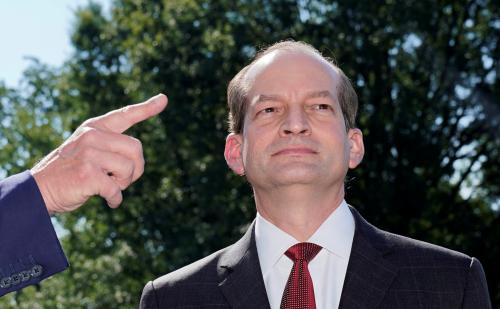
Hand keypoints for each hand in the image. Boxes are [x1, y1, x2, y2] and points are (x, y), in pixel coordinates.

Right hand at [31, 94, 167, 213]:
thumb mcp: (86, 151)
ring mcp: (89, 153)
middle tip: (121, 180)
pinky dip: (115, 199)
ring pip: (130, 168)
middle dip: (136, 169)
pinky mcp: (88, 173)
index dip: (147, 108)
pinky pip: (116, 189)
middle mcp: (92, 136)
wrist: (38, 190)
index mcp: (94, 128)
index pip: (125, 115)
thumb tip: (137, 160)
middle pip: (137, 148)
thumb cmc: (68, 173)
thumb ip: (109, 148)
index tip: (164, 99)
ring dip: (123, 184)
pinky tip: (109, 201)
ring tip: (107, 187)